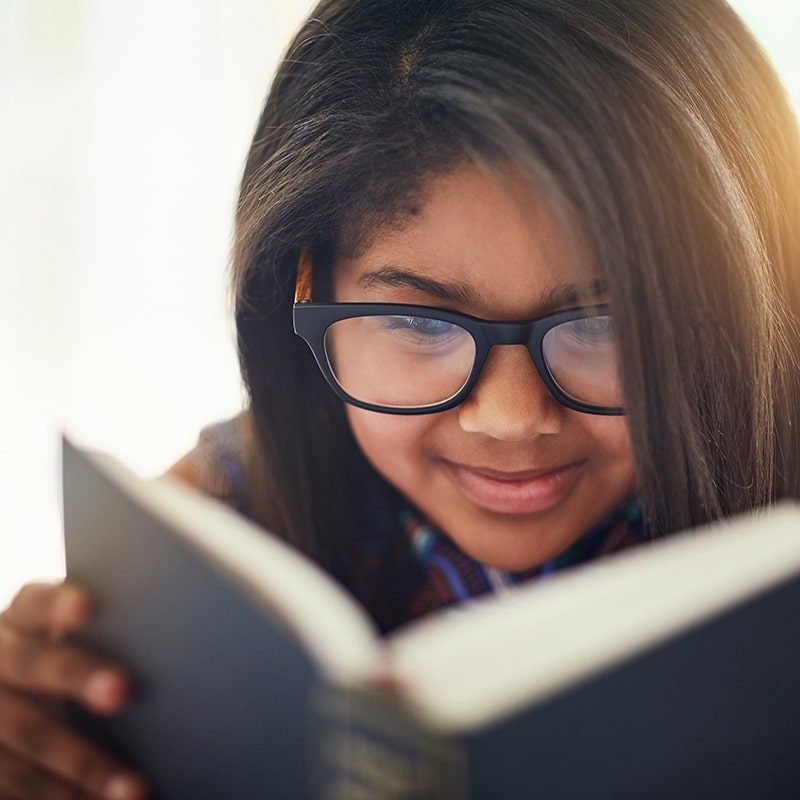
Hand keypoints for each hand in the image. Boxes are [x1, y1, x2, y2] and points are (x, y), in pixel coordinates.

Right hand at [0, 581, 148, 798]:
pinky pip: (16, 786)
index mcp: (20, 622)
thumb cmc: (66, 664)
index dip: (58, 605)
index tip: (88, 607)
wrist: (5, 697)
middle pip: (32, 664)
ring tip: (134, 789)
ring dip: (82, 764)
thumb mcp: (70, 641)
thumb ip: (111, 633)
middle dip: (78, 677)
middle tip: (123, 690)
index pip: (36, 604)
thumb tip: (186, 631)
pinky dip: (61, 799)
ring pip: (25, 738)